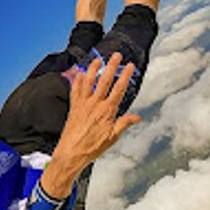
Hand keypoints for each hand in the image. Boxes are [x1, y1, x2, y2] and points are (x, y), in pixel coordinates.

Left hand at [53, 53, 140, 171]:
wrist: (71, 153)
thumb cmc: (92, 148)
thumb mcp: (112, 138)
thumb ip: (124, 124)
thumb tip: (137, 117)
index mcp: (107, 111)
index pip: (119, 89)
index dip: (125, 76)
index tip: (130, 66)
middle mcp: (94, 104)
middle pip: (105, 80)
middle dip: (112, 66)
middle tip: (116, 55)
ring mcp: (82, 104)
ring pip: (88, 81)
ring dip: (93, 68)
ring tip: (98, 59)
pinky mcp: (73, 107)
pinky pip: (75, 90)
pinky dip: (77, 80)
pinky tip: (79, 73)